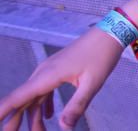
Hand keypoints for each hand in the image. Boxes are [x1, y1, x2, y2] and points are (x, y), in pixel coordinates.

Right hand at [0, 27, 123, 129]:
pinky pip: (44, 90)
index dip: (3, 111)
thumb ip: (77, 106)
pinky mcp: (58, 69)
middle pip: (23, 100)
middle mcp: (43, 73)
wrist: (110, 33)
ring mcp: (49, 70)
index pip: (18, 97)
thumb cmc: (102, 56)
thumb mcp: (92, 83)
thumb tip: (64, 128)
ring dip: (34, 115)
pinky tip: (49, 116)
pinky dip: (44, 104)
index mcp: (48, 76)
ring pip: (34, 97)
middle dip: (15, 120)